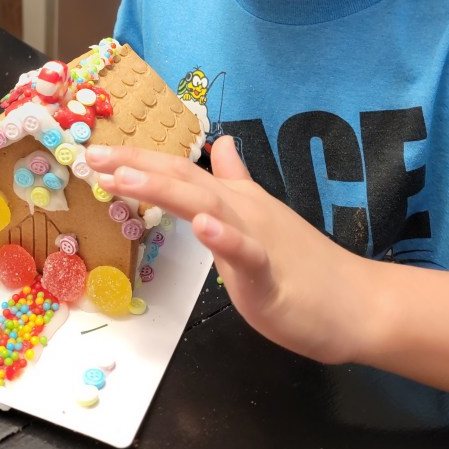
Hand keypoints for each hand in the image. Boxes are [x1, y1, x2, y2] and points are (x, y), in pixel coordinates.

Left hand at [86, 136, 372, 365]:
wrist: (356, 302)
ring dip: (165, 189)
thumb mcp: (260, 215)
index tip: (95, 155)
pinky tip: (204, 225)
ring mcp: (257, 240)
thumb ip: (238, 181)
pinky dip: (226, 237)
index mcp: (235, 200)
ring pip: (208, 206)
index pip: (179, 173)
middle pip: (184, 180)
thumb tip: (223, 145)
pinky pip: (247, 254)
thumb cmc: (303, 264)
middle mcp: (242, 210)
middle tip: (91, 157)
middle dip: (136, 166)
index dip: (138, 161)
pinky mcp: (272, 276)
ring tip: (126, 178)